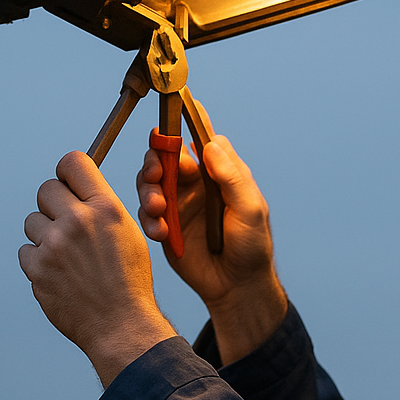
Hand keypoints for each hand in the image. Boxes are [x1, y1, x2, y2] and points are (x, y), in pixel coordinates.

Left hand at [18, 151, 176, 386]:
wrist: (121, 326)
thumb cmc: (128, 282)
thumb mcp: (128, 233)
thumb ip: (101, 207)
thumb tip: (76, 189)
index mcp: (106, 208)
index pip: (72, 162)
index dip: (66, 171)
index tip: (66, 182)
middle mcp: (78, 221)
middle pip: (46, 189)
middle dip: (53, 204)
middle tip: (66, 225)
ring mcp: (55, 245)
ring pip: (32, 221)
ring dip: (44, 236)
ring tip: (67, 257)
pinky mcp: (37, 269)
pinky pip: (26, 251)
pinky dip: (38, 262)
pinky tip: (59, 275)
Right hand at [136, 115, 286, 362]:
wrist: (236, 286)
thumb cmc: (252, 246)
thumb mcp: (251, 209)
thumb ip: (231, 177)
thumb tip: (210, 144)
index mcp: (218, 173)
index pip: (200, 138)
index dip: (184, 122)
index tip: (171, 113)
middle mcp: (195, 183)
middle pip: (165, 156)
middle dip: (154, 161)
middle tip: (155, 174)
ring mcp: (178, 204)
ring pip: (150, 182)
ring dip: (148, 191)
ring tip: (158, 209)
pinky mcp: (165, 226)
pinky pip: (147, 214)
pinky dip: (149, 220)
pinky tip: (161, 232)